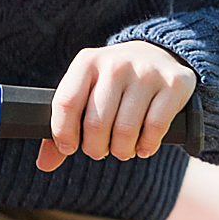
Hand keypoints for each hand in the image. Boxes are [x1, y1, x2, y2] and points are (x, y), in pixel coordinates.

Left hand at [37, 42, 197, 171]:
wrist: (160, 55)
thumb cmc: (114, 84)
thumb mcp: (87, 93)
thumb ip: (65, 125)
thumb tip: (44, 164)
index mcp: (87, 62)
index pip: (66, 103)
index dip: (63, 133)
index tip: (69, 147)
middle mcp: (116, 64)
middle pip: (95, 123)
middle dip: (95, 148)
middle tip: (100, 149)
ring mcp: (146, 73)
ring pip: (125, 131)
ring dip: (121, 150)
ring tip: (122, 148)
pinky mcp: (174, 84)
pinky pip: (155, 129)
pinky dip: (146, 146)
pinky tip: (143, 146)